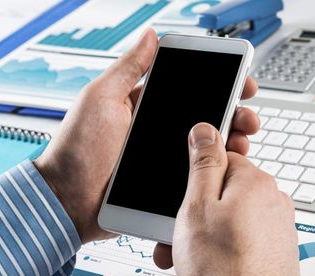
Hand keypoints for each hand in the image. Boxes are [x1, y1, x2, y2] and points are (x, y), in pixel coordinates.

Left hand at [34, 28, 259, 243]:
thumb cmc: (76, 149)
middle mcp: (159, 132)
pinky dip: (215, 171)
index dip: (217, 84)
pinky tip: (227, 167)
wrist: (68, 201)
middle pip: (205, 118)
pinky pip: (197, 176)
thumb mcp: (100, 99)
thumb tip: (149, 36)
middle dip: (232, 113)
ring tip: (241, 142)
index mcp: (145, 107)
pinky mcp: (167, 185)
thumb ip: (128, 69)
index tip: (238, 83)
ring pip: (207, 148)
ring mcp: (165, 159)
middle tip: (246, 116)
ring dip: (230, 142)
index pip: (189, 89)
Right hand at [172, 123, 299, 275]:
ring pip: (236, 218)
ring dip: (213, 232)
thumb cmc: (221, 267)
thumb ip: (203, 163)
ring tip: (196, 256)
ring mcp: (280, 226)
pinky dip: (231, 246)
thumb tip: (206, 130)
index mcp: (255, 181)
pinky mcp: (280, 249)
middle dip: (203, 210)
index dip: (197, 181)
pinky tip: (217, 264)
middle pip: (228, 192)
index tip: (187, 198)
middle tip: (185, 233)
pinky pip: (249, 238)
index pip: (222, 161)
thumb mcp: (197, 205)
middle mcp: (275, 200)